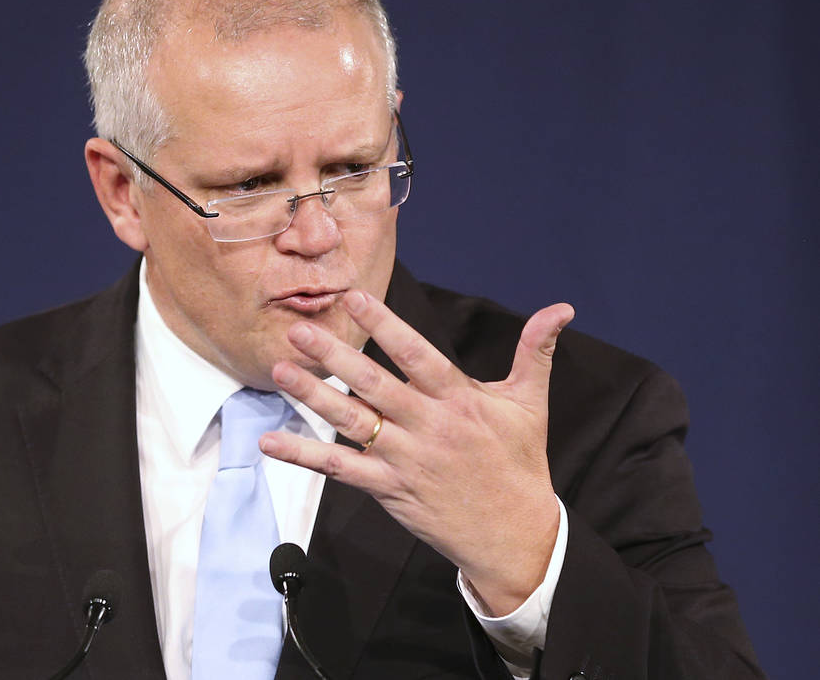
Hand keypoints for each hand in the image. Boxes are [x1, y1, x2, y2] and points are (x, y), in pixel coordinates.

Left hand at [260, 289, 574, 615]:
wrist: (516, 536)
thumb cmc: (520, 464)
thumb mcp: (529, 404)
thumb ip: (535, 352)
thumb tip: (561, 309)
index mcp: (458, 398)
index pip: (415, 353)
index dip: (383, 324)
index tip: (352, 297)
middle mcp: (429, 426)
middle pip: (373, 384)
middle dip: (334, 355)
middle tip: (299, 331)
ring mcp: (406, 459)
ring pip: (352, 423)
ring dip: (313, 397)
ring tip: (281, 371)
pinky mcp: (390, 490)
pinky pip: (341, 469)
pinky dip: (305, 455)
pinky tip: (272, 442)